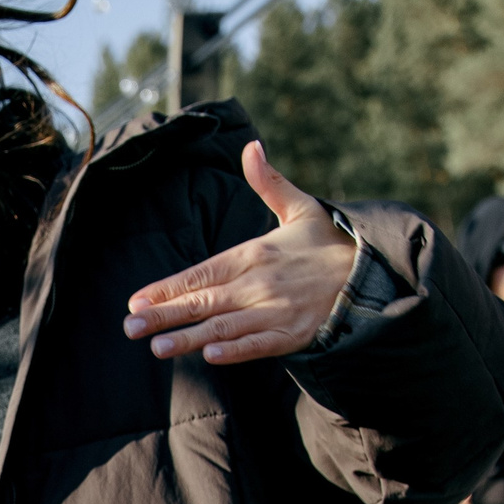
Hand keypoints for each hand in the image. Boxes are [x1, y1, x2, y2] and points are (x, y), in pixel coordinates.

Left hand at [124, 143, 357, 364]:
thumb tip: (251, 147)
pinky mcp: (294, 335)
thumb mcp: (300, 207)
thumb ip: (269, 183)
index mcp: (254, 253)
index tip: (136, 301)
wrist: (373, 274)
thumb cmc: (329, 244)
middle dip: (165, 314)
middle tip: (130, 328)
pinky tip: (210, 355)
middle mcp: (260, 283)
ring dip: (189, 338)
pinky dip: (236, 350)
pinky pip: (259, 345)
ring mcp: (276, 311)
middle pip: (204, 301)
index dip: (168, 287)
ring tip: (156, 347)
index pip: (201, 273)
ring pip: (224, 326)